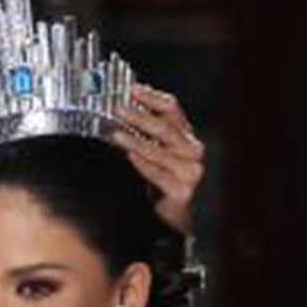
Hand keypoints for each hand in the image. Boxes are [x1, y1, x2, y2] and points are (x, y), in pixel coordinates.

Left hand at [114, 84, 203, 236]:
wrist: (176, 217)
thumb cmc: (162, 181)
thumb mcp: (157, 153)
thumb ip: (146, 134)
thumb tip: (118, 110)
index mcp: (185, 135)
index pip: (172, 108)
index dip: (151, 97)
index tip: (131, 89)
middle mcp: (192, 150)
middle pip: (165, 127)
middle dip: (139, 117)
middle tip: (117, 109)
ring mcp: (190, 171)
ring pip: (160, 150)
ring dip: (135, 140)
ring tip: (115, 133)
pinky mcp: (182, 191)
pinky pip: (158, 174)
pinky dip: (142, 163)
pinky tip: (128, 155)